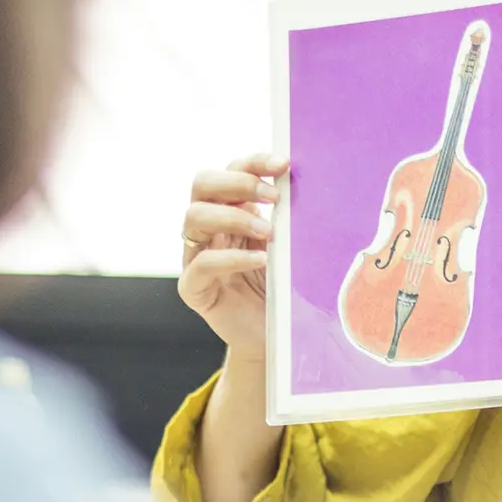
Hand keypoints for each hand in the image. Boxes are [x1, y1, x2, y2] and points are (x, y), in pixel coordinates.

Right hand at [178, 153, 286, 357]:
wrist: (276, 339)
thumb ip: (287, 220)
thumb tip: (307, 187)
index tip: (284, 164)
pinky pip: (202, 265)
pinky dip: (232, 258)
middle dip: (238, 182)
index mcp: (231, 212)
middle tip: (273, 196)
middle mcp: (209, 229)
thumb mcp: (288, 248)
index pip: (231, 171)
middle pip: (202, 184)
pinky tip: (260, 260)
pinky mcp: (194, 288)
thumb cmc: (283, 290)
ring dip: (234, 218)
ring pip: (194, 218)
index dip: (254, 162)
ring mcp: (196, 257)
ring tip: (269, 233)